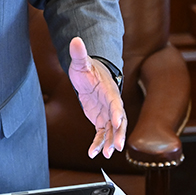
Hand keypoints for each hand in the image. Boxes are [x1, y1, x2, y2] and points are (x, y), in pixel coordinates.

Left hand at [68, 36, 126, 158]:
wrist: (91, 75)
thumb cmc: (87, 68)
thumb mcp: (81, 62)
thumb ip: (79, 53)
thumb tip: (75, 39)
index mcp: (109, 91)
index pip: (116, 103)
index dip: (117, 113)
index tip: (117, 122)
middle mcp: (112, 105)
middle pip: (119, 121)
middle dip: (118, 134)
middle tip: (116, 147)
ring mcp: (107, 114)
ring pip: (112, 131)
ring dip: (109, 143)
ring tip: (105, 155)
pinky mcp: (101, 120)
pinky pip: (101, 134)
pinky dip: (98, 144)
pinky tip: (92, 154)